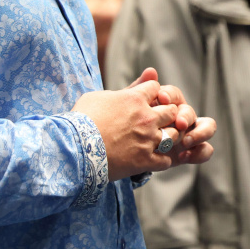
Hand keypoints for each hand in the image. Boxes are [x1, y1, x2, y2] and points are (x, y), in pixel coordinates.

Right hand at [73, 74, 188, 181]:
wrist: (75, 147)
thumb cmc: (81, 120)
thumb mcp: (97, 97)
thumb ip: (119, 93)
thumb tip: (127, 92)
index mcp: (134, 99)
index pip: (155, 87)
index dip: (152, 92)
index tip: (146, 100)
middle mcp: (146, 118)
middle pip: (172, 110)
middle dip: (167, 113)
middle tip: (157, 120)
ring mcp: (147, 140)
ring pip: (174, 135)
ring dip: (169, 136)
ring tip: (158, 140)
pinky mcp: (145, 160)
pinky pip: (166, 160)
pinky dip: (162, 159)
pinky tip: (154, 159)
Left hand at [134, 68, 216, 165]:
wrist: (127, 152)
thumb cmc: (128, 126)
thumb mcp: (129, 108)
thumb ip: (139, 90)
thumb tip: (151, 71)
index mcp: (168, 103)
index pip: (174, 94)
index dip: (170, 96)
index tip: (162, 98)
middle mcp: (181, 116)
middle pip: (190, 111)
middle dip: (186, 116)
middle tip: (178, 123)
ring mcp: (189, 133)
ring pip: (207, 127)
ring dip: (199, 133)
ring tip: (186, 141)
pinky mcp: (192, 151)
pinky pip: (205, 150)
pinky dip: (198, 153)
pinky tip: (183, 157)